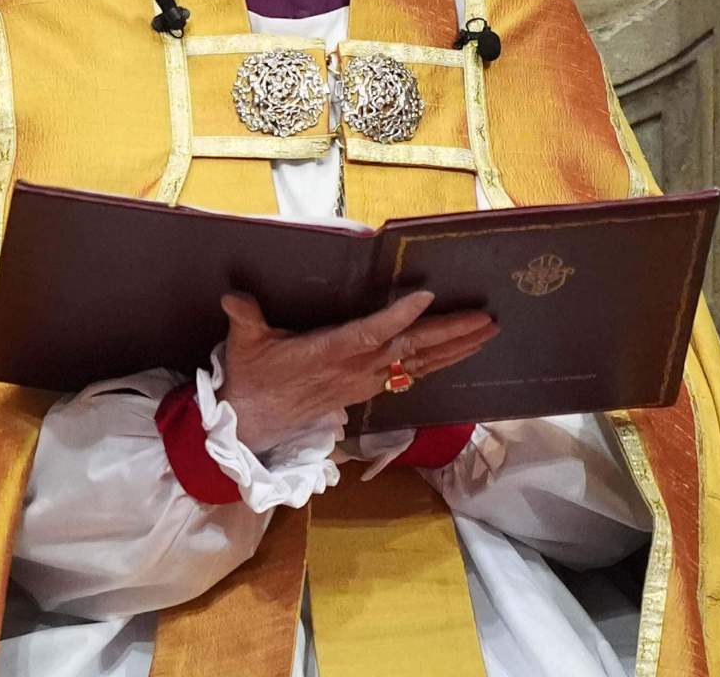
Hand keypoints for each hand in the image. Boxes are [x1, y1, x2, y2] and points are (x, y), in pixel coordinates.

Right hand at [215, 290, 497, 452]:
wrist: (254, 423)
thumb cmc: (252, 377)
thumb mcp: (245, 344)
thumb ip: (244, 317)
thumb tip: (232, 296)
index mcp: (329, 352)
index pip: (370, 332)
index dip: (398, 316)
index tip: (426, 296)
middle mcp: (355, 369)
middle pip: (411, 350)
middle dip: (451, 333)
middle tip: (487, 318)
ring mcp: (365, 382)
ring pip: (418, 365)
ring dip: (455, 349)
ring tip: (487, 332)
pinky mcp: (367, 391)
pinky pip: (411, 376)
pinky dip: (438, 363)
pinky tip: (459, 353)